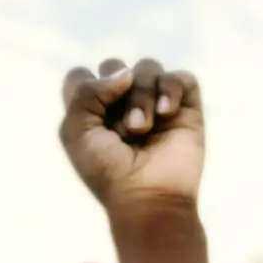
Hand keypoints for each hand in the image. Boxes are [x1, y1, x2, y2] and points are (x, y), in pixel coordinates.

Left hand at [59, 58, 204, 211]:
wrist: (148, 197)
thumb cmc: (107, 171)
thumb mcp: (75, 131)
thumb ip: (86, 92)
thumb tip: (126, 74)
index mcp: (92, 110)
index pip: (83, 75)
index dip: (86, 86)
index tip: (94, 114)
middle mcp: (123, 103)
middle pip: (116, 65)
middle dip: (116, 90)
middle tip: (123, 126)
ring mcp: (157, 105)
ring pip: (148, 68)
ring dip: (143, 95)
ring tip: (143, 128)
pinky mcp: (186, 110)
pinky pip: (182, 78)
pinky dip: (172, 89)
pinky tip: (166, 113)